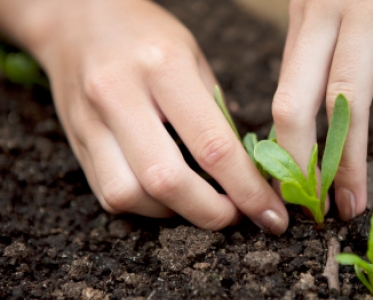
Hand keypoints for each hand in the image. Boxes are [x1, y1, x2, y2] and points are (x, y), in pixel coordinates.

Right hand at [0, 0, 287, 233]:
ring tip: (199, 201)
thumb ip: (216, 114)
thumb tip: (246, 170)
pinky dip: (146, 205)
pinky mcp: (75, 141)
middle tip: (238, 217)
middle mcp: (120, 95)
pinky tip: (166, 194)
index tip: (270, 213)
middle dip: (211, 213)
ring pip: (130, 196)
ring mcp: (91, 121)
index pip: (212, 145)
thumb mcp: (194, 58)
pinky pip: (110, 194)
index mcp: (164, 67)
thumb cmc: (148, 36)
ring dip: (174, 212)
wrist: (79, 20)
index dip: (247, 190)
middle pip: (167, 180)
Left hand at [273, 0, 372, 220]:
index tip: (289, 193)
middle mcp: (327, 19)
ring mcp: (372, 10)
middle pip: (299, 107)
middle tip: (311, 212)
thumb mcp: (327, 3)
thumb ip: (316, 47)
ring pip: (349, 99)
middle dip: (303, 167)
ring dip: (351, 160)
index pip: (282, 100)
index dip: (283, 153)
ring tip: (354, 203)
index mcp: (304, 24)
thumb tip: (307, 107)